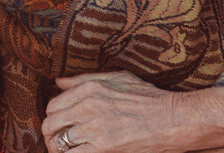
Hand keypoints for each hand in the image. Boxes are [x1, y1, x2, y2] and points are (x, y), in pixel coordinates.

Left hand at [41, 71, 188, 152]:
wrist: (173, 119)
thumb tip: (58, 81)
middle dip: (51, 135)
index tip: (61, 125)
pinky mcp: (103, 148)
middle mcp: (87, 107)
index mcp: (89, 89)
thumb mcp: (117, 78)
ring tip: (67, 151)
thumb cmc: (148, 98)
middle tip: (59, 141)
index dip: (54, 118)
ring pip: (57, 143)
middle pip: (50, 124)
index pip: (53, 106)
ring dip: (58, 148)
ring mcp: (94, 129)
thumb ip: (84, 79)